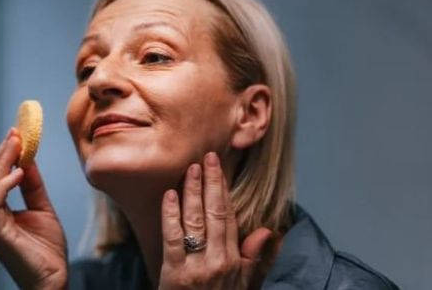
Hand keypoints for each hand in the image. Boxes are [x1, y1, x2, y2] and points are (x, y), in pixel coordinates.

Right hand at [0, 128, 68, 289]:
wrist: (52, 281)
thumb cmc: (46, 252)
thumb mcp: (42, 209)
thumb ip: (33, 186)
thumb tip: (29, 159)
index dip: (2, 153)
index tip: (16, 134)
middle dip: (0, 153)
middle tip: (17, 135)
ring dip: (3, 161)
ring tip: (20, 146)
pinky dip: (5, 183)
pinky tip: (20, 172)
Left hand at [157, 152, 272, 289]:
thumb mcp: (240, 282)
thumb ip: (252, 256)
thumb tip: (266, 230)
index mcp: (234, 261)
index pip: (229, 218)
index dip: (223, 191)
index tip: (219, 167)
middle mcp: (219, 261)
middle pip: (215, 214)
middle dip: (211, 183)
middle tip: (208, 157)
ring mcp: (198, 266)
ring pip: (196, 221)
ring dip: (192, 192)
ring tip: (190, 168)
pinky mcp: (176, 272)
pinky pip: (173, 238)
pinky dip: (171, 214)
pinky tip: (169, 195)